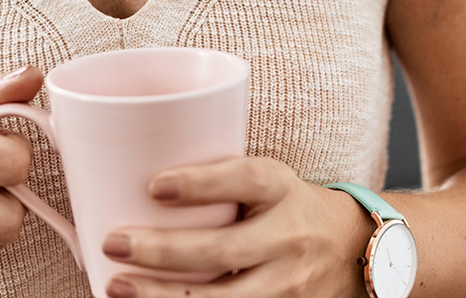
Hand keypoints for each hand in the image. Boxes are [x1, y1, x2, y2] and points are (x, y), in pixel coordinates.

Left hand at [99, 157, 373, 297]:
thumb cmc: (285, 206)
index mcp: (281, 189)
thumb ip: (216, 179)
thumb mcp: (265, 180)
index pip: (245, 180)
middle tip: (114, 243)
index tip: (154, 186)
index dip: (200, 184)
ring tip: (117, 286)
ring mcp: (288, 285)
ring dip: (164, 296)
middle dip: (163, 251)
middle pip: (224, 250)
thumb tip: (132, 179)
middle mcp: (289, 237)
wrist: (352, 250)